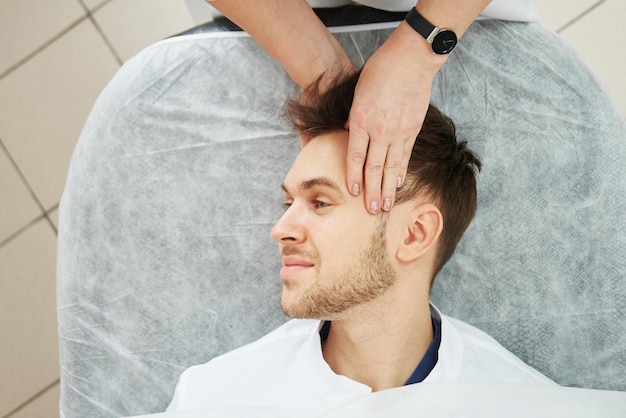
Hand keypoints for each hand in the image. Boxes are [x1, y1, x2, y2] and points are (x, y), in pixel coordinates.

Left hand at [346, 23, 443, 213]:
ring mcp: (399, 131)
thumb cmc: (380, 71)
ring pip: (392, 166)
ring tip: (386, 205)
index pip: (356, 156)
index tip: (353, 192)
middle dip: (372, 191)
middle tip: (371, 211)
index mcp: (362, 120)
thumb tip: (350, 133)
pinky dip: (402, 171)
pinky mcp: (413, 129)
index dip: (354, 176)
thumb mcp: (357, 93)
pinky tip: (400, 183)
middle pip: (374, 167)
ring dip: (388, 188)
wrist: (410, 59)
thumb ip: (353, 117)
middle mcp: (380, 130)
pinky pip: (406, 155)